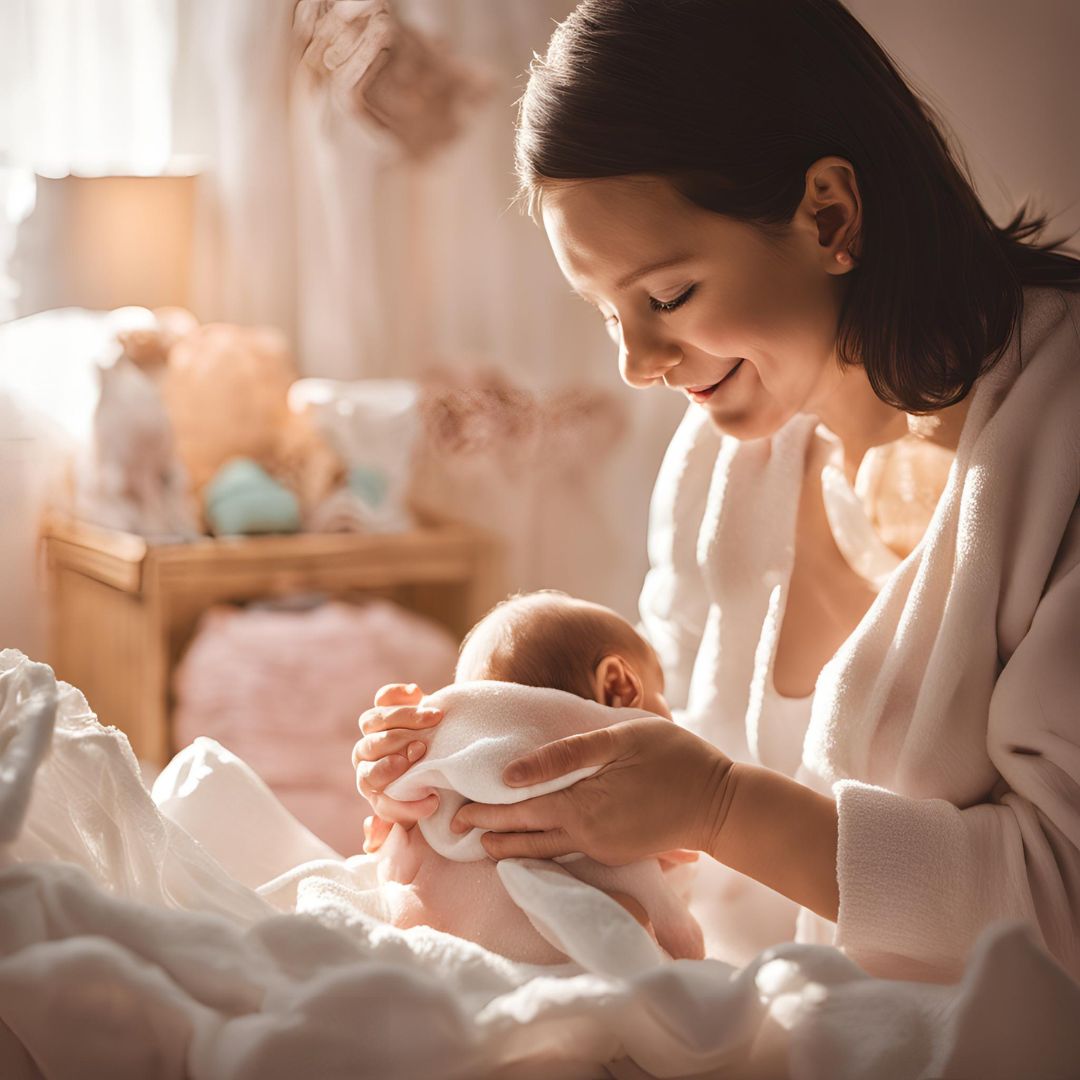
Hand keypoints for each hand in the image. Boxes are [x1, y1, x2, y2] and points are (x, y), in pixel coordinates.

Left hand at [352, 683, 444, 850]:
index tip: (431, 800)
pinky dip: (397, 695)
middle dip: (394, 750)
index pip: (376, 791)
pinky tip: (416, 693)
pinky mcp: (389, 705)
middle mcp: (369, 757)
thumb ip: (401, 824)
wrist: (452, 751)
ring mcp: (376, 730)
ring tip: (433, 719)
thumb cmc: (437, 786)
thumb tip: (371, 842)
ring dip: (401, 720)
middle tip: (421, 749)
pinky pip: (384, 697)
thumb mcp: (423, 808)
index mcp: (373, 786)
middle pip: (368, 751)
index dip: (400, 799)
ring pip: (372, 722)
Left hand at [450, 716, 731, 864]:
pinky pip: (568, 852)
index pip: (520, 813)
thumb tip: (511, 772)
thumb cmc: (673, 758)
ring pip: (545, 851)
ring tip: (484, 843)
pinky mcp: (617, 853)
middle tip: (456, 829)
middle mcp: (586, 836)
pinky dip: (542, 847)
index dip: (486, 813)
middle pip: (526, 838)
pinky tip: (533, 841)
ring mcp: (602, 849)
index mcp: (581, 807)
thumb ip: (564, 754)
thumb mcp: (619, 738)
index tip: (456, 813)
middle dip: (491, 833)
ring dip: (513, 845)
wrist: (722, 803)